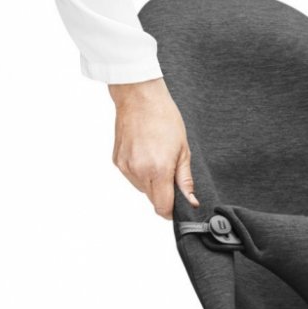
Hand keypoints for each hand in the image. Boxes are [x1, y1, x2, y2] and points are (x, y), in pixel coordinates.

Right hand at [109, 77, 198, 218]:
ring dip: (151, 182)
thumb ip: (185, 180)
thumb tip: (190, 201)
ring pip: (142, 189)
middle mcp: (139, 171)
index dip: (171, 210)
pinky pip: (132, 177)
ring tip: (156, 157)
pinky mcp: (117, 161)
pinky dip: (140, 172)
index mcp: (158, 170)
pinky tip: (145, 154)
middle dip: (163, 193)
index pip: (162, 207)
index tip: (178, 205)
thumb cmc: (164, 118)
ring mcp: (125, 167)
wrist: (139, 98)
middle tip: (170, 171)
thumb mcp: (183, 150)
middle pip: (152, 200)